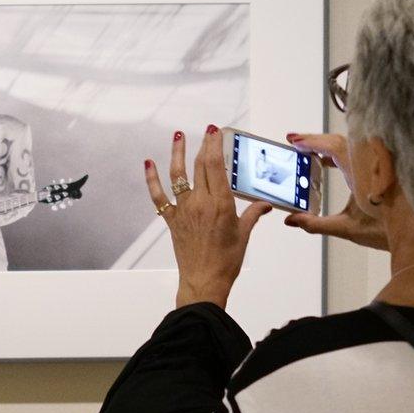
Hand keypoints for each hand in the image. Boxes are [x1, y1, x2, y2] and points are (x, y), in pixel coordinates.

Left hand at [145, 125, 272, 308]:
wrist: (204, 281)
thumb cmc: (226, 261)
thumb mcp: (244, 234)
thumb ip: (254, 214)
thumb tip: (265, 204)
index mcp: (221, 204)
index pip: (215, 165)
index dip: (214, 145)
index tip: (215, 131)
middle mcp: (200, 202)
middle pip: (199, 165)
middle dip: (203, 145)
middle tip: (207, 131)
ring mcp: (184, 210)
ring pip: (178, 175)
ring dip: (177, 153)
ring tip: (178, 136)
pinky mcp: (172, 219)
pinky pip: (158, 196)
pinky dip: (151, 180)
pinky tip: (148, 164)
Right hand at [283, 133, 388, 249]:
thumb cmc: (387, 230)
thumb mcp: (347, 228)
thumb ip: (316, 224)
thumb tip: (292, 221)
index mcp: (362, 173)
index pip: (335, 146)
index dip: (313, 141)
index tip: (294, 141)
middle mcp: (371, 163)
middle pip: (341, 141)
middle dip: (315, 140)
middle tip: (294, 142)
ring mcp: (378, 163)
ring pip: (350, 145)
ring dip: (327, 145)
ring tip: (307, 152)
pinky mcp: (383, 168)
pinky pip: (359, 152)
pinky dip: (340, 153)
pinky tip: (328, 163)